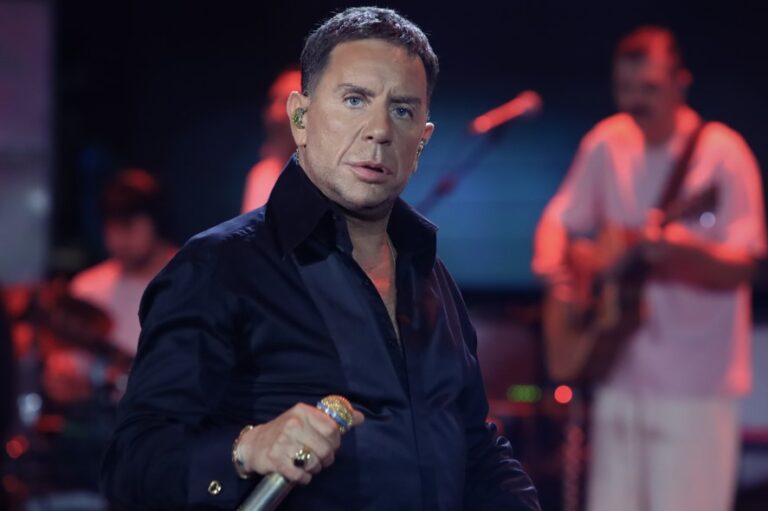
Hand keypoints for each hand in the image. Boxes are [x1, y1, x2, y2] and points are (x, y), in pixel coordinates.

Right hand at [238, 402, 364, 483]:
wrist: (254, 444)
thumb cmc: (287, 431)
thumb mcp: (307, 419)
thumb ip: (334, 419)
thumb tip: (360, 417)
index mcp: (303, 412)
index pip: (332, 428)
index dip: (336, 441)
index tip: (331, 444)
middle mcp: (293, 424)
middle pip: (325, 448)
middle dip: (327, 458)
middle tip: (321, 458)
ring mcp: (283, 442)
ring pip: (314, 462)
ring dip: (315, 468)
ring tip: (309, 465)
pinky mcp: (275, 460)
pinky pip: (300, 474)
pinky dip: (304, 478)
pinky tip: (300, 473)